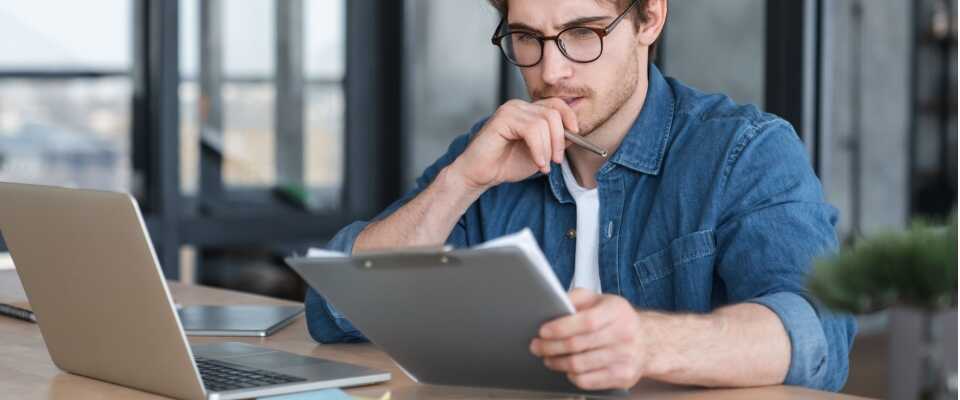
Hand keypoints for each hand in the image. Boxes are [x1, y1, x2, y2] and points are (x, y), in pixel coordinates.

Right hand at [448, 98, 578, 190]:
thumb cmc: (506, 164)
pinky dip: (539, 149)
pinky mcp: (502, 119)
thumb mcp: (540, 153)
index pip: (556, 104)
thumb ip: (554, 141)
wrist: (481, 174)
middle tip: (556, 160)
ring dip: (548, 148)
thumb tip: (573, 134)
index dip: (569, 118)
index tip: (575, 137)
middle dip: (560, 139)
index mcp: (528, 111)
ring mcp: (510, 110)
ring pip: (544, 122)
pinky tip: (537, 162)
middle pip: (554, 112)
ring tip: (544, 164)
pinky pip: (531, 130)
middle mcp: (519, 106)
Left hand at [530, 288, 649, 389]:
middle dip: (550, 347)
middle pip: (578, 345)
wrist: (647, 341)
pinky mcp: (623, 377)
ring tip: (548, 357)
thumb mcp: (600, 300)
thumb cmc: (617, 319)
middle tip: (537, 346)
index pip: (586, 321)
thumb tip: (555, 303)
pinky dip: (572, 376)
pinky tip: (567, 369)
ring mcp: (625, 357)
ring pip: (579, 365)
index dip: (561, 328)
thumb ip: (578, 298)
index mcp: (617, 311)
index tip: (543, 331)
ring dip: (557, 362)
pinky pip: (588, 381)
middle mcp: (624, 334)